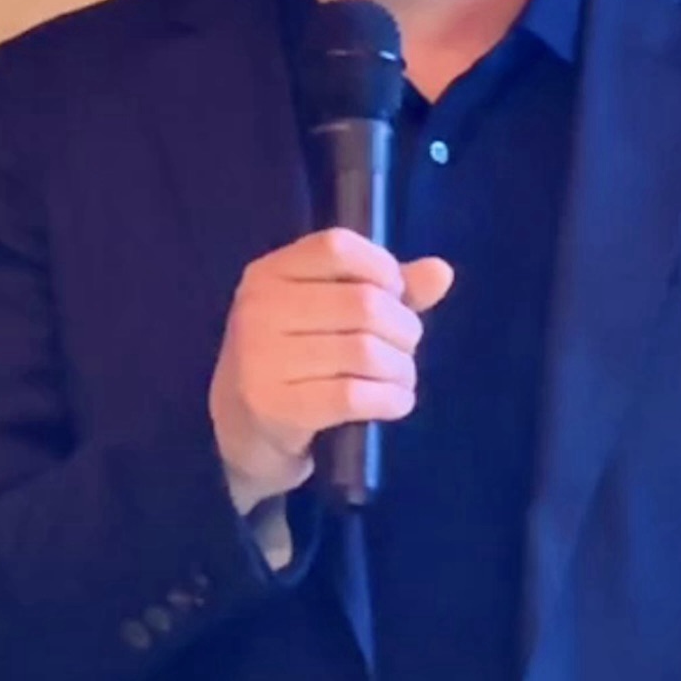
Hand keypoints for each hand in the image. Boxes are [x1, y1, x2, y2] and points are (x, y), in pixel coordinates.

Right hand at [209, 228, 454, 511]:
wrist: (240, 433)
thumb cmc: (295, 362)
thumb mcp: (328, 313)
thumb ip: (384, 289)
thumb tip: (440, 272)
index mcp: (269, 273)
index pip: (337, 246)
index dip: (382, 268)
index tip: (395, 296)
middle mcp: (258, 309)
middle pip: (363, 303)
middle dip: (404, 329)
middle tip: (406, 350)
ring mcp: (260, 358)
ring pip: (364, 351)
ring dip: (401, 369)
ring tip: (402, 379)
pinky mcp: (272, 406)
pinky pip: (352, 396)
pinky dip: (389, 399)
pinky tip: (396, 402)